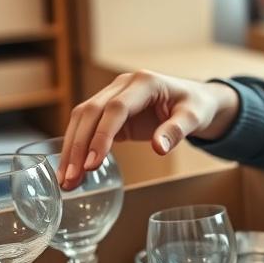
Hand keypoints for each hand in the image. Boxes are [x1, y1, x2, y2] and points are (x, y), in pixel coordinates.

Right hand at [57, 70, 238, 189]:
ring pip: (83, 118)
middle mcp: (123, 84)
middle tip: (70, 178)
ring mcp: (113, 94)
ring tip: (66, 180)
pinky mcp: (110, 110)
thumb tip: (158, 149)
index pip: (115, 108)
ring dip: (71, 148)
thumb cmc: (197, 106)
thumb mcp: (195, 118)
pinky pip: (88, 126)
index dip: (102, 135)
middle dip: (78, 145)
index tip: (92, 162)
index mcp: (145, 82)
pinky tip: (72, 168)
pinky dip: (78, 146)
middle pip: (91, 111)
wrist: (197, 99)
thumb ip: (177, 131)